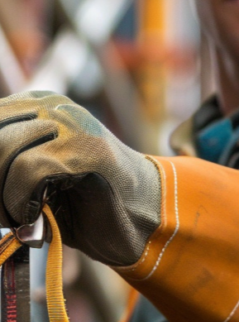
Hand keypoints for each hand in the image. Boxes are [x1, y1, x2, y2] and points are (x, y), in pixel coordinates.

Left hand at [0, 91, 160, 265]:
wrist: (141, 216)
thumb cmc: (85, 199)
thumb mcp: (36, 170)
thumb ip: (7, 160)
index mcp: (38, 103)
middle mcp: (54, 105)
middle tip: (3, 215)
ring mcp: (72, 123)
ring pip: (3, 150)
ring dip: (2, 196)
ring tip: (18, 218)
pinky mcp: (85, 147)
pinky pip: (26, 170)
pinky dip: (19, 201)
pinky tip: (33, 217)